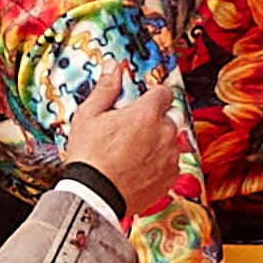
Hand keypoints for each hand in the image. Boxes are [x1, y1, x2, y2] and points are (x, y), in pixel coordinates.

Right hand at [61, 72, 184, 215]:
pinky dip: (160, 163)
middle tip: (136, 130)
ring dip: (160, 141)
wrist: (93, 197)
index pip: (164, 92)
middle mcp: (164, 132)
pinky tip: (140, 167)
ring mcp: (169, 156)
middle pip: (173, 116)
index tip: (142, 104)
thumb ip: (106, 88)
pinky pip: (172, 163)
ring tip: (136, 152)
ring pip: (173, 140)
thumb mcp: (88, 116)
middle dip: (159, 119)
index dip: (153, 96)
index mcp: (146, 113)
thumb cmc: (88, 156)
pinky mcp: (170, 177)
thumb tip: (112, 66)